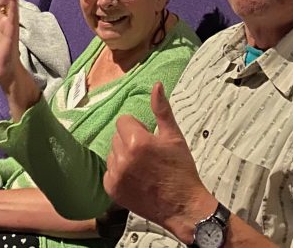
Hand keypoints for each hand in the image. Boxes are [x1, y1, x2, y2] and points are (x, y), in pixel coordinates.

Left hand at [104, 82, 213, 242]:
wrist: (182, 206)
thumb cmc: (181, 170)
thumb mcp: (174, 137)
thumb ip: (162, 110)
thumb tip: (157, 85)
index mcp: (138, 141)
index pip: (124, 121)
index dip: (138, 127)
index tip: (150, 139)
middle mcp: (123, 158)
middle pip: (117, 136)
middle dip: (131, 141)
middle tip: (149, 154)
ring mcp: (116, 175)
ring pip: (112, 153)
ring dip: (124, 156)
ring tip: (143, 167)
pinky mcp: (112, 190)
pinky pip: (109, 171)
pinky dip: (119, 173)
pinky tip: (136, 179)